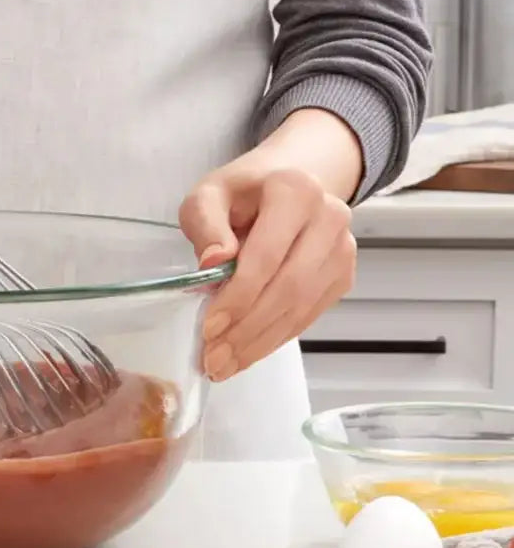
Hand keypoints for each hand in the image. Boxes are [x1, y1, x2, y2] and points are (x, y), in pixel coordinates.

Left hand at [179, 151, 356, 382]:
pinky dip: (275, 338)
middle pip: (289, 287)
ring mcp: (341, 249)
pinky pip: (308, 315)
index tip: (210, 327)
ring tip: (224, 364)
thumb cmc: (241, 193)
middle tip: (213, 358)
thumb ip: (206, 225)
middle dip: (247, 329)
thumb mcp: (208, 196)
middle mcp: (328, 218)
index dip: (239, 296)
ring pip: (301, 308)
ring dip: (260, 342)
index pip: (267, 255)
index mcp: (294, 191)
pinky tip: (247, 353)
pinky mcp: (342, 275)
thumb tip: (213, 264)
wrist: (283, 183)